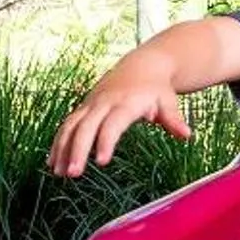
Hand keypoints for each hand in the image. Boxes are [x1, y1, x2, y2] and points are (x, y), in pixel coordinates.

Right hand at [48, 58, 193, 175]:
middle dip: (77, 149)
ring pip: (71, 125)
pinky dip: (58, 143)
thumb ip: (173, 119)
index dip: (105, 141)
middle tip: (72, 174)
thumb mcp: (168, 102)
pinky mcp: (84, 108)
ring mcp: (91, 104)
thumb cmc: (156, 89)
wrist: (143, 66)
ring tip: (58, 173)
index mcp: (126, 103)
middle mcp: (104, 103)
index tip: (101, 161)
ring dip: (62, 148)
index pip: (113, 124)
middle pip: (86, 126)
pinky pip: (67, 125)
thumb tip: (186, 135)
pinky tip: (53, 163)